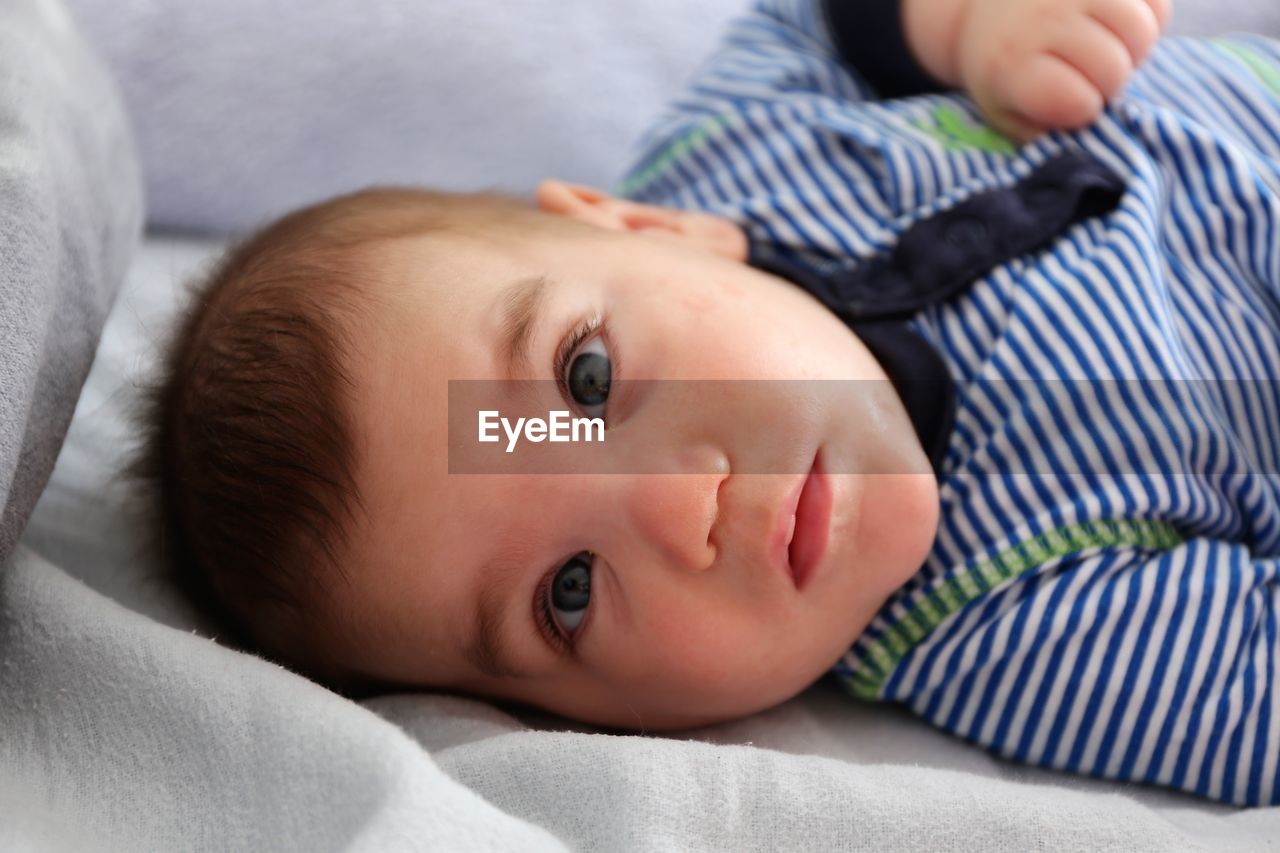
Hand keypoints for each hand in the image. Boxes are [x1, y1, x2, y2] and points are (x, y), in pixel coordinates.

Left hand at [906, 0, 1171, 142]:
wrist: (987, 9)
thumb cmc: (1003, 69)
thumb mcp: (1005, 110)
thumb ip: (1042, 131)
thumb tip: (1086, 139)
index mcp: (1012, 61)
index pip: (1078, 102)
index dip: (1081, 110)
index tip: (1066, 100)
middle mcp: (1045, 16)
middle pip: (1115, 68)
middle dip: (1107, 82)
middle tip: (1086, 75)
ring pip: (1142, 32)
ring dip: (1132, 51)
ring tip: (1103, 50)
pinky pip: (1156, 5)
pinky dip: (1147, 20)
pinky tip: (1115, 26)